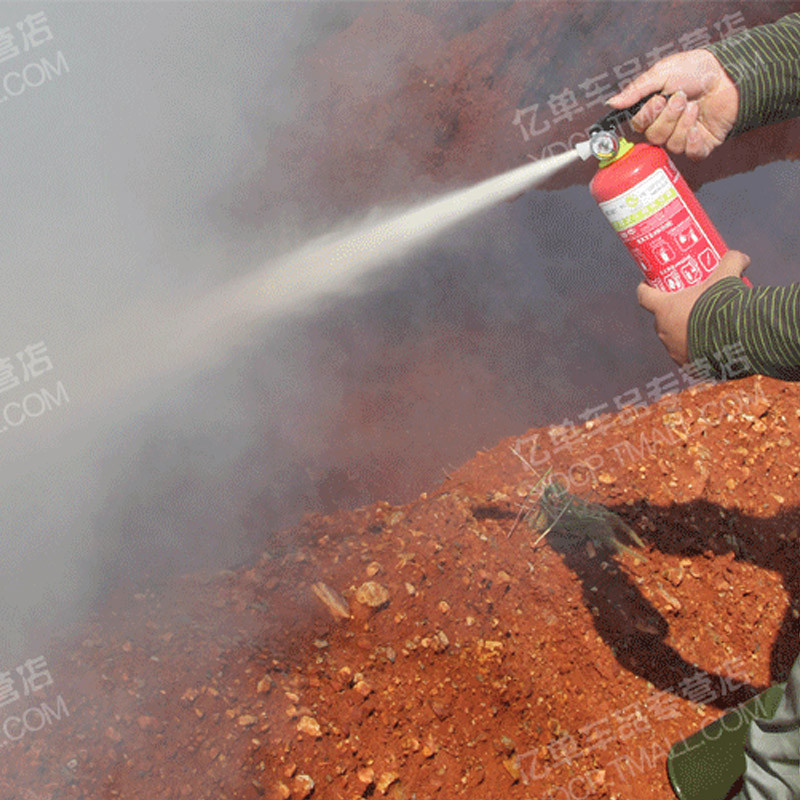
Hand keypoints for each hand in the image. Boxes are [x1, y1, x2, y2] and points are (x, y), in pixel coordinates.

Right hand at [606, 49, 738, 159]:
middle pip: (654, 137)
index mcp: (654, 110)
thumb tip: (612, 103)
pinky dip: (693, 142)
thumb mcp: (662, 72)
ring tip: (694, 106)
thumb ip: (636, 90)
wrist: (729, 74)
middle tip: (680, 98)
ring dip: (683, 124)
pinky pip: (690, 154)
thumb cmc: (697, 70)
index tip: (658, 100)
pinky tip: (698, 127)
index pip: (639, 126)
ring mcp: (684, 136)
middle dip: (668, 117)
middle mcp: (667, 125)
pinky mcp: (701, 144)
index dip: (647, 116)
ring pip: (672, 144)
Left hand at [637, 250, 750, 364]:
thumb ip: (731, 262)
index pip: (643, 296)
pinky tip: (710, 346)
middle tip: (688, 304)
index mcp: (664, 308)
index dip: (645, 288)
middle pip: (661, 318)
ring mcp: (673, 351)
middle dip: (671, 312)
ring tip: (704, 326)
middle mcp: (664, 331)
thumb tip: (742, 256)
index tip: (649, 284)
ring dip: (683, 332)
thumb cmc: (723, 305)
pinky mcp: (687, 366)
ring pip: (674, 338)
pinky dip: (695, 350)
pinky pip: (687, 357)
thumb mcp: (727, 277)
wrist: (738, 339)